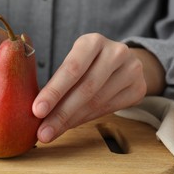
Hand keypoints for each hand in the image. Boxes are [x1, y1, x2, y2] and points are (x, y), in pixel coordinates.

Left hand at [32, 33, 146, 142]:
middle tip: (43, 132)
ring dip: (71, 121)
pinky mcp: (139, 88)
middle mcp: (115, 52)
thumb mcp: (74, 61)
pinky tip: (70, 126)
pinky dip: (86, 120)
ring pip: (97, 102)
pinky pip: (108, 109)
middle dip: (60, 114)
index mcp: (92, 41)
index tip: (36, 111)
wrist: (122, 63)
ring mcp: (131, 70)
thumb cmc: (87, 64)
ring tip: (51, 132)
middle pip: (85, 89)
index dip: (54, 92)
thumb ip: (57, 80)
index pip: (72, 69)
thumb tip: (34, 112)